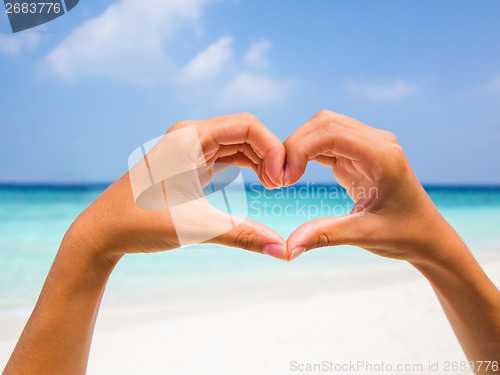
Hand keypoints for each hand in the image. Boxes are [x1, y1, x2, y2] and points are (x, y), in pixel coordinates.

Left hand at [68, 113, 287, 261]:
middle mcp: (191, 136)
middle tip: (284, 186)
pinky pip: (228, 156)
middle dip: (271, 155)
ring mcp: (190, 148)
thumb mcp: (197, 227)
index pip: (248, 126)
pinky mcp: (190, 163)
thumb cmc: (140, 223)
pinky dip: (248, 166)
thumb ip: (244, 236)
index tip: (282, 181)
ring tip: (276, 187)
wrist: (103, 231)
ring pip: (239, 144)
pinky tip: (261, 182)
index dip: (273, 149)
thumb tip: (283, 252)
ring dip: (261, 161)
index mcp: (190, 137)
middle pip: (247, 132)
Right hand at [284, 110, 464, 262]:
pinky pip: (326, 143)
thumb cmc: (406, 235)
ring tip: (284, 177)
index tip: (284, 179)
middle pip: (323, 123)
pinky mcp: (358, 155)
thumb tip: (288, 247)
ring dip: (298, 148)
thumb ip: (325, 235)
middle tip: (277, 178)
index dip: (299, 149)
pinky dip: (306, 154)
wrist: (428, 238)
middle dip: (294, 145)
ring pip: (323, 129)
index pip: (331, 132)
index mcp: (383, 155)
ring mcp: (368, 146)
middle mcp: (377, 142)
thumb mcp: (366, 236)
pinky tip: (295, 173)